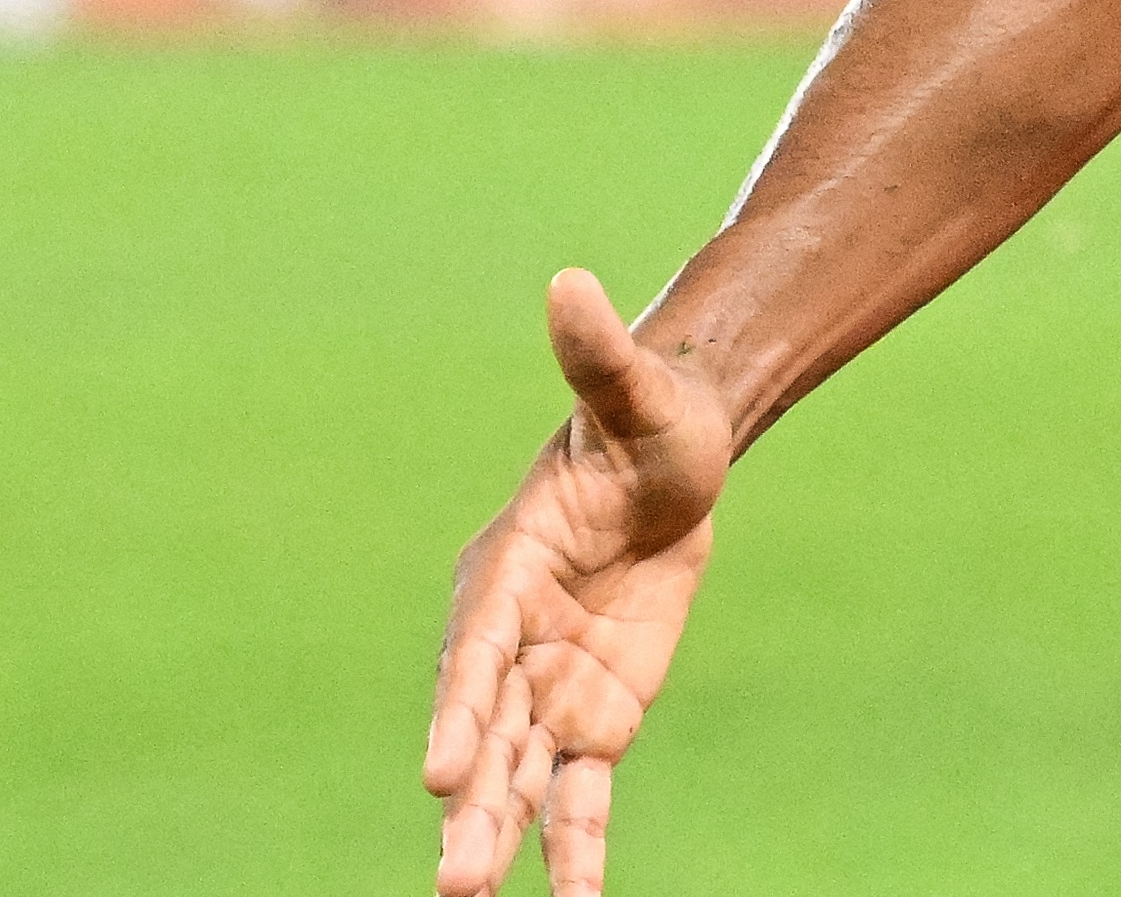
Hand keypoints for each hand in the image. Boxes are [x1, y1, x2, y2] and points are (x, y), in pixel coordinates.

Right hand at [426, 271, 734, 895]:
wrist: (674, 459)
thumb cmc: (647, 421)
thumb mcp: (632, 392)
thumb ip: (596, 355)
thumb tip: (571, 282)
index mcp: (506, 571)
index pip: (478, 650)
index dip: (463, 708)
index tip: (446, 770)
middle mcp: (513, 641)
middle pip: (486, 732)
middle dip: (470, 802)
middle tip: (456, 876)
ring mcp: (548, 685)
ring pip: (519, 775)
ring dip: (502, 838)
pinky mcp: (594, 714)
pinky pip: (580, 790)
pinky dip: (574, 845)